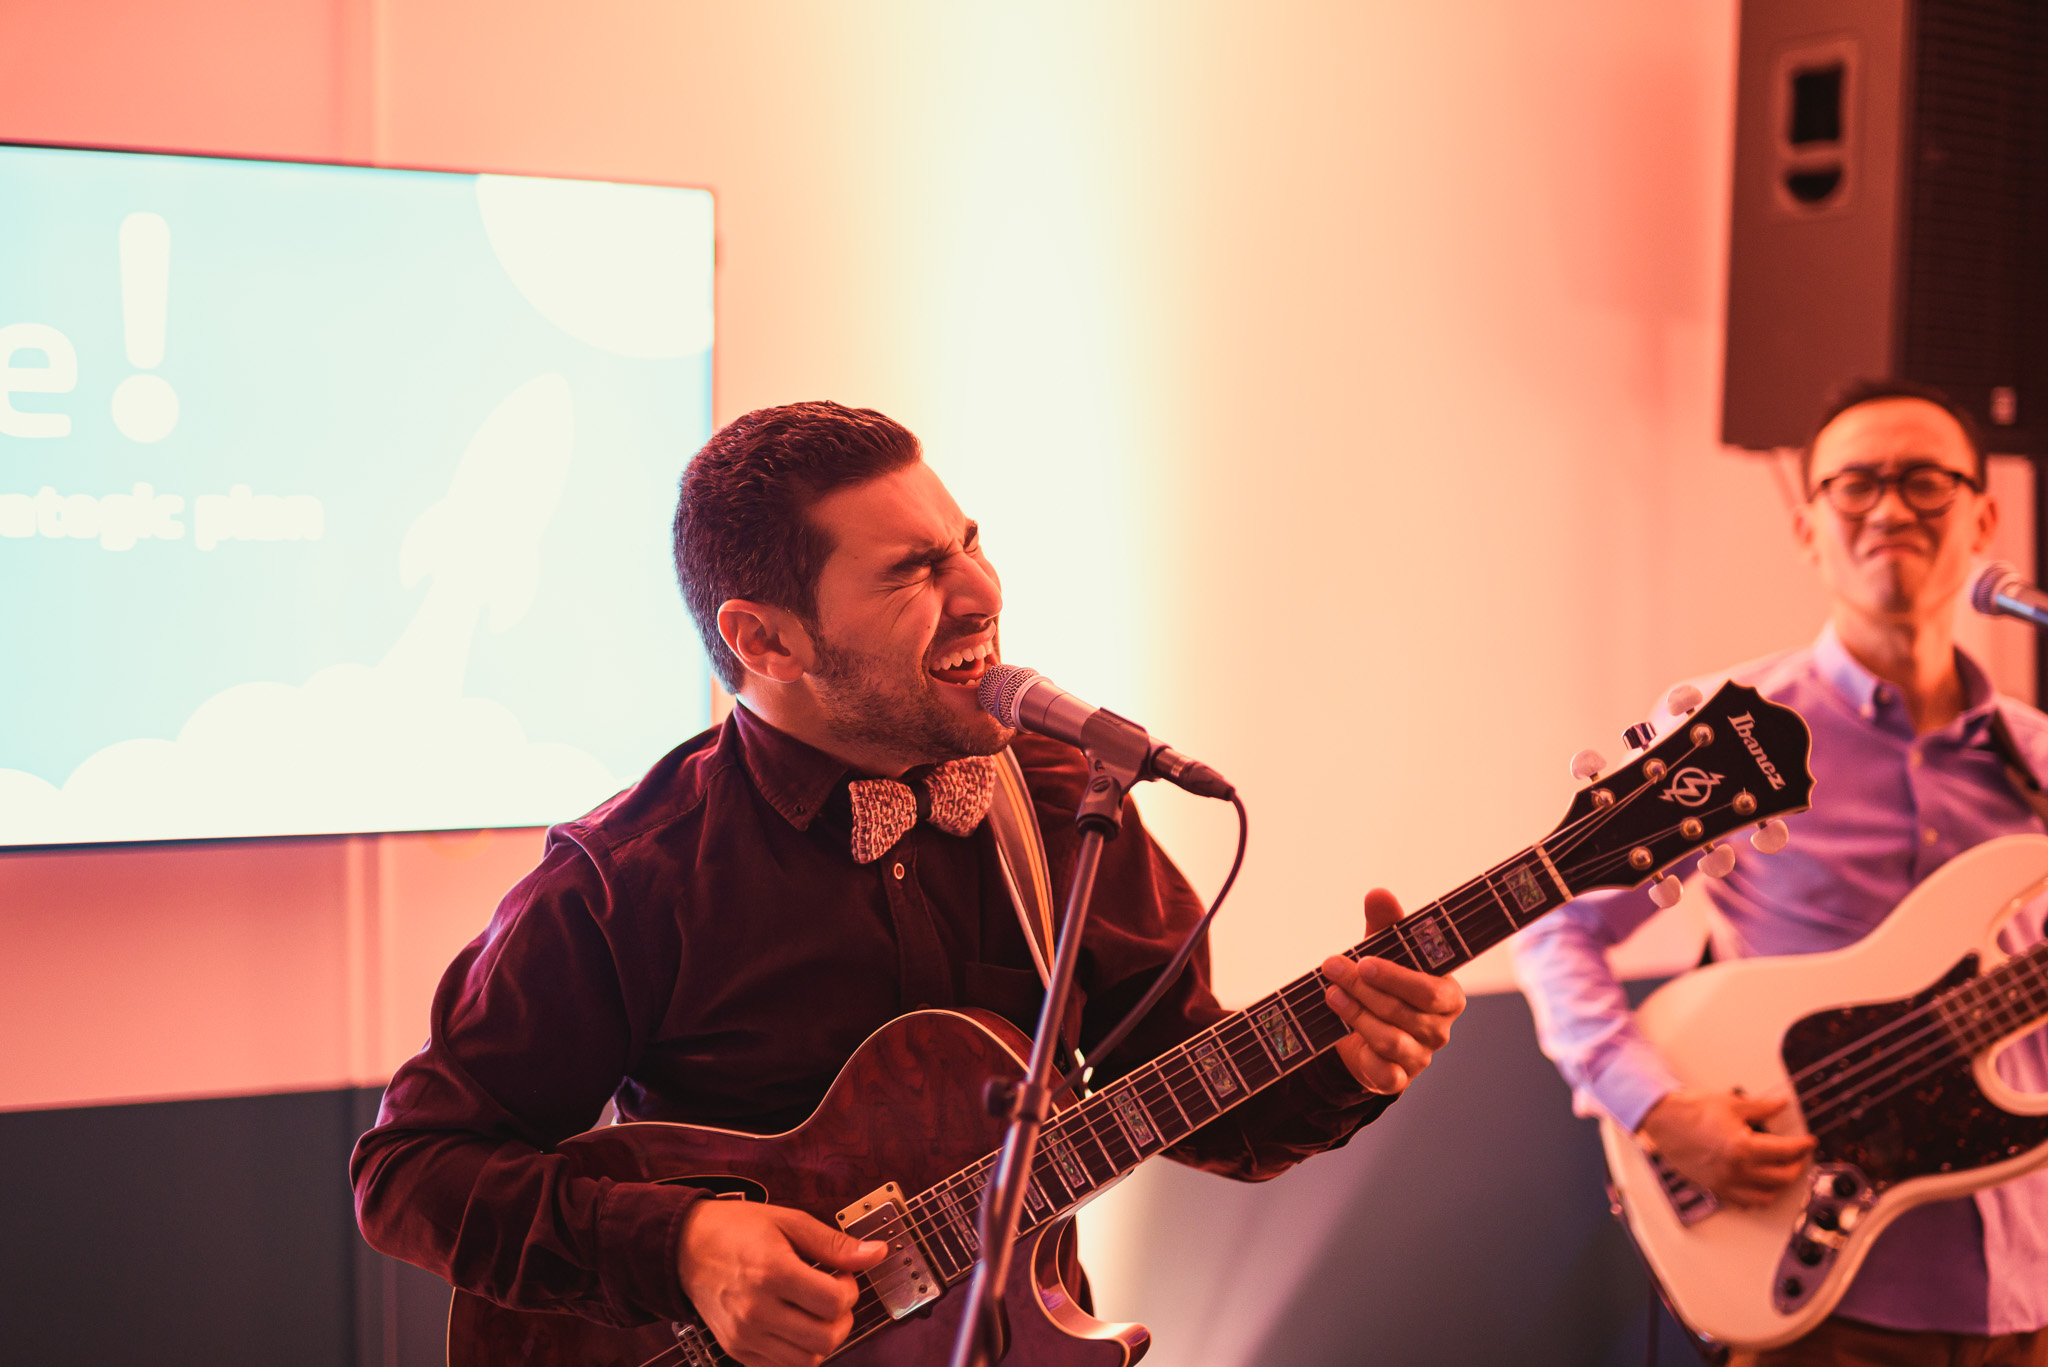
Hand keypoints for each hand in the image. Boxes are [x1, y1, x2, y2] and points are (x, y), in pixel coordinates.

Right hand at [676, 1199, 887, 1366]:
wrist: (685, 1247)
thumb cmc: (737, 1229)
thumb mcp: (789, 1222)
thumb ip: (834, 1244)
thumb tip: (876, 1253)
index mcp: (772, 1272)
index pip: (834, 1302)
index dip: (849, 1288)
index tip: (841, 1275)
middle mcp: (757, 1310)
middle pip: (825, 1338)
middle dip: (842, 1318)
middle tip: (832, 1296)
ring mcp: (745, 1335)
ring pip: (807, 1360)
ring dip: (823, 1338)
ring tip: (814, 1312)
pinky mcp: (737, 1350)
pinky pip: (782, 1366)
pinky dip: (798, 1351)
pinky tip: (795, 1324)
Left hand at [1320, 888, 1466, 1094]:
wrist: (1365, 1034)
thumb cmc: (1383, 985)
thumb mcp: (1383, 953)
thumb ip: (1385, 926)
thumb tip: (1378, 893)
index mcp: (1447, 996)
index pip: (1430, 990)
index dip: (1397, 977)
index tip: (1363, 960)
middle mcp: (1439, 1029)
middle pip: (1404, 1011)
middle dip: (1364, 988)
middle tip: (1332, 967)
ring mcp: (1420, 1057)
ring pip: (1390, 1039)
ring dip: (1356, 1015)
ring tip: (1330, 993)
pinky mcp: (1397, 1079)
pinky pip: (1384, 1072)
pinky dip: (1363, 1054)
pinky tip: (1340, 1034)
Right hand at [1639, 1088, 1815, 1208]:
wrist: (1662, 1121)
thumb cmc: (1690, 1111)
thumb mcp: (1732, 1103)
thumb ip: (1762, 1107)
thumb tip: (1780, 1104)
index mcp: (1743, 1148)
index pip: (1786, 1152)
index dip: (1803, 1146)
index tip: (1808, 1141)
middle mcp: (1737, 1170)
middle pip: (1782, 1177)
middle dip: (1796, 1166)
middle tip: (1799, 1155)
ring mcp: (1725, 1183)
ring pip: (1766, 1195)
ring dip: (1779, 1185)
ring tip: (1782, 1171)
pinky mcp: (1715, 1188)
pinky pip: (1744, 1202)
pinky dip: (1757, 1197)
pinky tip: (1759, 1186)